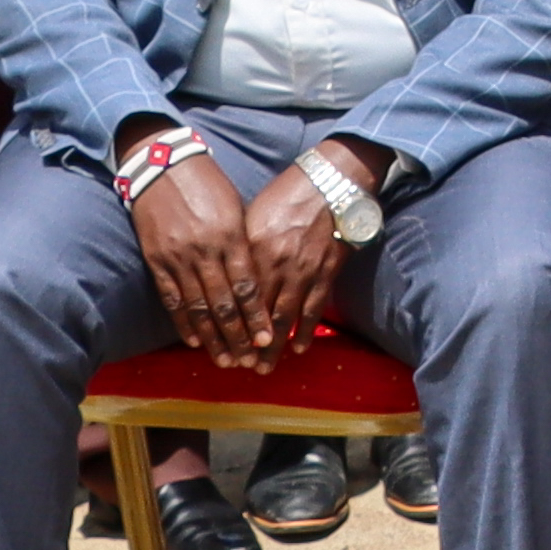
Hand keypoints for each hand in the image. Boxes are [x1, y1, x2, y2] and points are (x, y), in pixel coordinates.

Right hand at [122, 131, 267, 359]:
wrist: (163, 165)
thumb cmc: (207, 184)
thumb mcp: (235, 208)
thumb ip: (244, 243)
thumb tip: (258, 277)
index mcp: (230, 236)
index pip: (247, 286)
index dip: (257, 316)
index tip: (267, 339)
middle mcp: (205, 250)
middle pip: (224, 304)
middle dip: (238, 336)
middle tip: (249, 361)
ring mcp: (178, 257)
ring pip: (198, 307)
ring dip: (213, 337)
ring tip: (224, 360)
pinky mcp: (157, 260)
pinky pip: (172, 298)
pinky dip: (184, 321)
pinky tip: (195, 340)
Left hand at [221, 146, 359, 353]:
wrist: (331, 182)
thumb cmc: (287, 194)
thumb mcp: (253, 214)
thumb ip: (241, 246)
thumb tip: (228, 272)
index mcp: (254, 249)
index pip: (236, 296)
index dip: (228, 323)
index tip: (219, 343)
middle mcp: (276, 264)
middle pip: (258, 313)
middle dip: (247, 343)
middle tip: (238, 366)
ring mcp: (303, 271)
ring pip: (285, 318)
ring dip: (274, 346)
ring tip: (264, 367)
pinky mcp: (326, 272)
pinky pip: (314, 309)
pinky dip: (306, 331)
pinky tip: (299, 348)